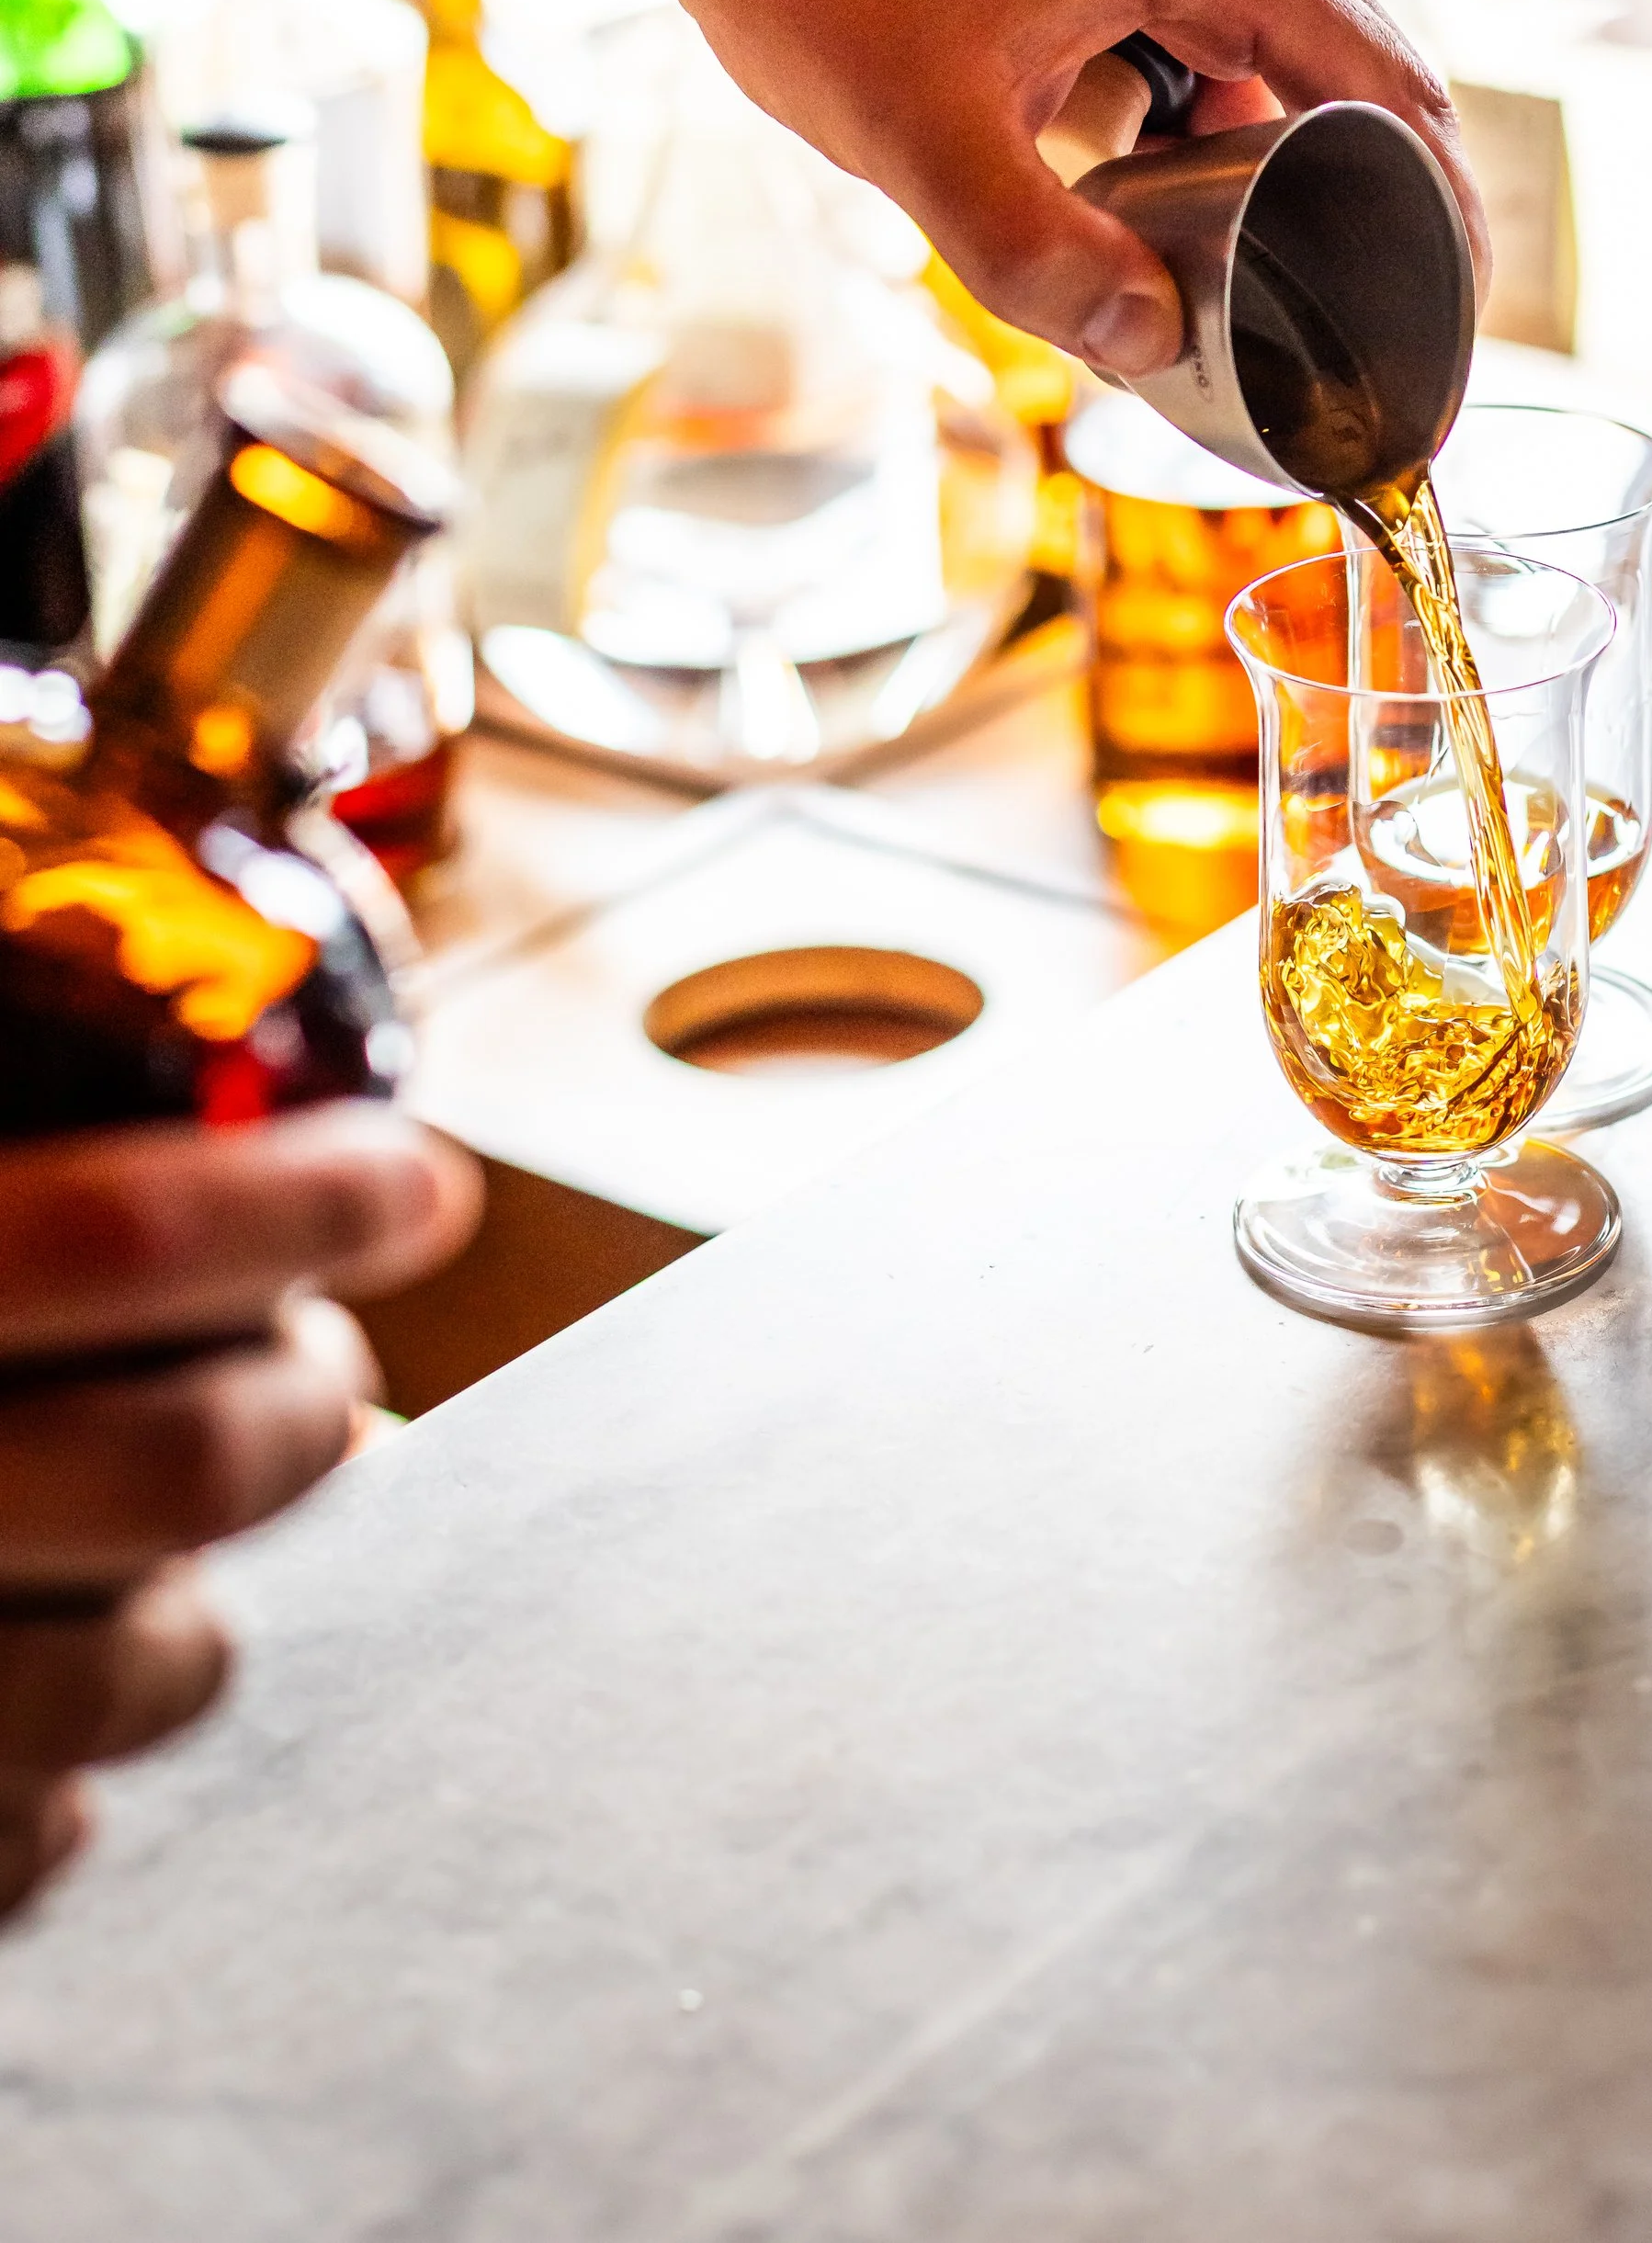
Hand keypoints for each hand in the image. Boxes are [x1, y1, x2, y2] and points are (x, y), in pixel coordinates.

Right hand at [0, 1108, 477, 1916]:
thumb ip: (52, 1148)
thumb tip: (282, 1015)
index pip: (129, 1239)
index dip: (307, 1201)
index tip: (411, 1183)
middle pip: (202, 1459)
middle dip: (301, 1399)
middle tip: (303, 1363)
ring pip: (172, 1665)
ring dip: (205, 1597)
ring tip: (154, 1539)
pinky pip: (53, 1834)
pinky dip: (80, 1765)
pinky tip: (42, 1676)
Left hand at [498, 0, 1485, 378]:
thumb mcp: (920, 137)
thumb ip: (1040, 259)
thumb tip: (1153, 351)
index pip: (1396, 93)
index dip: (1438, 228)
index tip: (1442, 343)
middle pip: (1361, 86)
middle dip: (1369, 224)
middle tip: (1364, 356)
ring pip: (1283, 77)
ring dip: (1279, 186)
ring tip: (1264, 308)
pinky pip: (1216, 53)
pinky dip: (1212, 144)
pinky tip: (1168, 227)